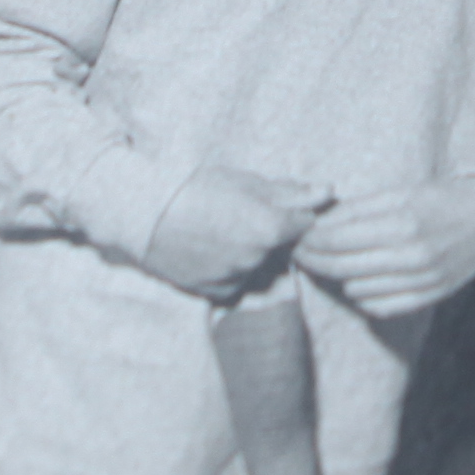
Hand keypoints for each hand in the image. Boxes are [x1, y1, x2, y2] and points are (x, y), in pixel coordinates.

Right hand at [138, 168, 325, 300]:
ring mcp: (238, 278)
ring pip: (259, 267)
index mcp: (272, 228)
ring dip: (250, 254)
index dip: (291, 214)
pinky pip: (237, 283)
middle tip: (239, 217)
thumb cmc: (195, 188)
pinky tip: (210, 251)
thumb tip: (329, 191)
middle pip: (281, 248)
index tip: (271, 207)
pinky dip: (230, 270)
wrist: (145, 213)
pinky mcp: (218, 292)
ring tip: (220, 233)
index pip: (305, 225)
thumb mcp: (245, 181)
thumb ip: (291, 191)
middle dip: (270, 235)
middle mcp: (259, 259)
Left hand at [298, 174, 474, 320]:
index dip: (310, 238)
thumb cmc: (442, 199)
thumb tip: (317, 225)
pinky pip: (378, 307)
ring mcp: (422, 281)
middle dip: (313, 259)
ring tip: (330, 262)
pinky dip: (362, 295)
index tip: (297, 235)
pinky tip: (359, 279)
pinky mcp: (429, 297)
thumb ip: (358, 210)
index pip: (337, 238)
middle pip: (341, 265)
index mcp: (403, 221)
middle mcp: (412, 255)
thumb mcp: (401, 193)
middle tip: (300, 252)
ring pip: (356, 288)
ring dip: (338, 275)